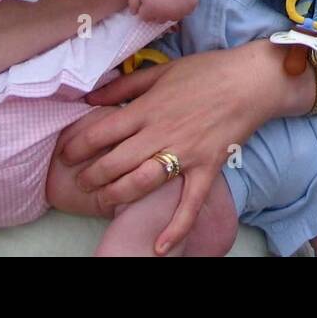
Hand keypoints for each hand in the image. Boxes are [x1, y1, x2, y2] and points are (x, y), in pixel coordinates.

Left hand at [60, 44, 277, 253]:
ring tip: (102, 201)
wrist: (251, 81)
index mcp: (147, 108)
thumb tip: (90, 98)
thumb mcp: (162, 70)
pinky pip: (190, 203)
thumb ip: (125, 86)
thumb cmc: (206, 71)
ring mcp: (184, 153)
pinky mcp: (206, 168)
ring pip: (141, 183)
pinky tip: (160, 247)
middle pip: (115, 163)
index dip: (77, 147)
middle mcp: (161, 133)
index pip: (101, 133)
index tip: (65, 155)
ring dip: (116, 196)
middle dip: (91, 177)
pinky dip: (176, 227)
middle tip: (81, 183)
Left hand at [129, 0, 201, 22]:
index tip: (148, 1)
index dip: (145, 9)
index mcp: (151, 11)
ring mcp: (179, 14)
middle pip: (157, 20)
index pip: (144, 18)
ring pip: (171, 17)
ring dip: (169, 11)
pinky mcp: (190, 9)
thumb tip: (133, 13)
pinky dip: (181, 8)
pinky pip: (183, 12)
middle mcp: (165, 16)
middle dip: (156, 12)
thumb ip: (133, 2)